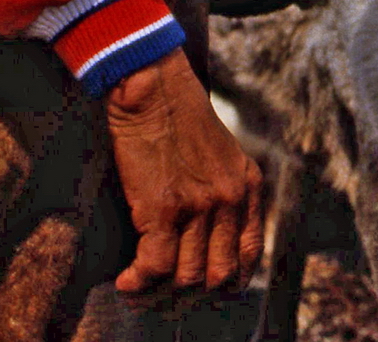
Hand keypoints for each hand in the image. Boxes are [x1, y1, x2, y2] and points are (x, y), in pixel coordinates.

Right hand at [106, 50, 263, 292]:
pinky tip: (127, 280)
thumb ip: (226, 191)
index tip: (210, 287)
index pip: (250, 255)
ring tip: (145, 283)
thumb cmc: (180, 116)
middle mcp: (230, 200)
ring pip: (187, 276)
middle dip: (194, 289)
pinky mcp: (163, 208)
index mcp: (248, 187)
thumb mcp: (223, 153)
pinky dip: (138, 280)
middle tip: (170, 288)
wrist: (155, 88)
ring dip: (163, 288)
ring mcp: (198, 207)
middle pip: (219, 275)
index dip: (230, 280)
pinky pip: (155, 266)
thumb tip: (211, 237)